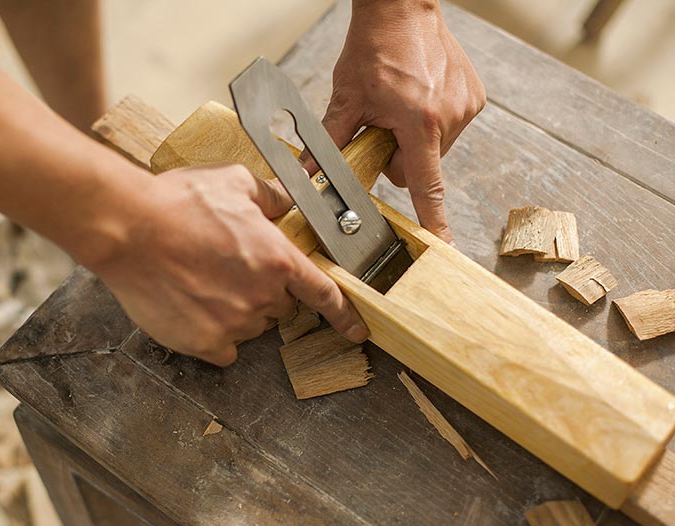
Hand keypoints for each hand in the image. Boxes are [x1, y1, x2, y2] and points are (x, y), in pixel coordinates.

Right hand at [88, 164, 368, 365]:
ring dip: (236, 310)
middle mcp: (263, 297)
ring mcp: (234, 324)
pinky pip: (223, 348)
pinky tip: (194, 307)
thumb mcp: (234, 182)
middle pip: (279, 307)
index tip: (356, 331)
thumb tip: (287, 203)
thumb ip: (271, 196)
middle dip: (264, 292)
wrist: (129, 229)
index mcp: (278, 260)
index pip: (324, 294)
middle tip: (230, 269)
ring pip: (249, 326)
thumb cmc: (178, 203)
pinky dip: (214, 334)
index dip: (344, 315)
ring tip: (202, 281)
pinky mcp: (205, 344)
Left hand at [323, 0, 484, 241]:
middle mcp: (450, 116)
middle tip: (383, 126)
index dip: (432, 220)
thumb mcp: (346, 98)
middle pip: (419, 167)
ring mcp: (466, 106)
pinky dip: (430, 123)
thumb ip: (330, 143)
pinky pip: (447, 129)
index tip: (441, 244)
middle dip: (399, 157)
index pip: (425, 186)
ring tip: (401, 106)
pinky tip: (417, 97)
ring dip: (415, 139)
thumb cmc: (374, 47)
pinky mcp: (474, 97)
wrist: (401, 8)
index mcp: (420, 122)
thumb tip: (307, 175)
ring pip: (433, 150)